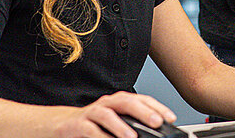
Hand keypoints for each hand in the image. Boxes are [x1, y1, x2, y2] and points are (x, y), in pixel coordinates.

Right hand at [52, 91, 175, 137]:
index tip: (171, 117)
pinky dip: (100, 137)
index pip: (142, 100)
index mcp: (120, 102)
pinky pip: (90, 130)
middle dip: (144, 111)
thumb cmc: (95, 125)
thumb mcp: (116, 123)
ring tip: (132, 137)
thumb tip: (154, 131)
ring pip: (108, 114)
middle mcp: (108, 103)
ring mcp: (92, 112)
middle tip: (157, 122)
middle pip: (127, 102)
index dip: (158, 107)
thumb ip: (132, 126)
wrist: (63, 125)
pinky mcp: (79, 125)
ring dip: (121, 126)